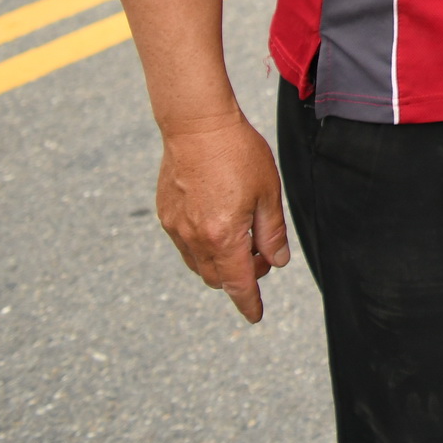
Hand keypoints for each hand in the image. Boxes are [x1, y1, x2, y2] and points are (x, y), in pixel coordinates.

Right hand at [156, 112, 289, 323]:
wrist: (197, 126)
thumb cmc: (239, 155)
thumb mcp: (268, 193)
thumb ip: (272, 233)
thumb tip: (276, 263)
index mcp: (223, 237)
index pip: (238, 284)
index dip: (248, 302)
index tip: (255, 316)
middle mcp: (195, 238)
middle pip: (217, 278)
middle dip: (240, 278)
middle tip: (261, 257)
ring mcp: (176, 228)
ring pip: (199, 264)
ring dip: (221, 264)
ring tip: (243, 239)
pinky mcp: (166, 214)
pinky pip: (185, 245)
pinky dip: (204, 248)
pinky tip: (219, 225)